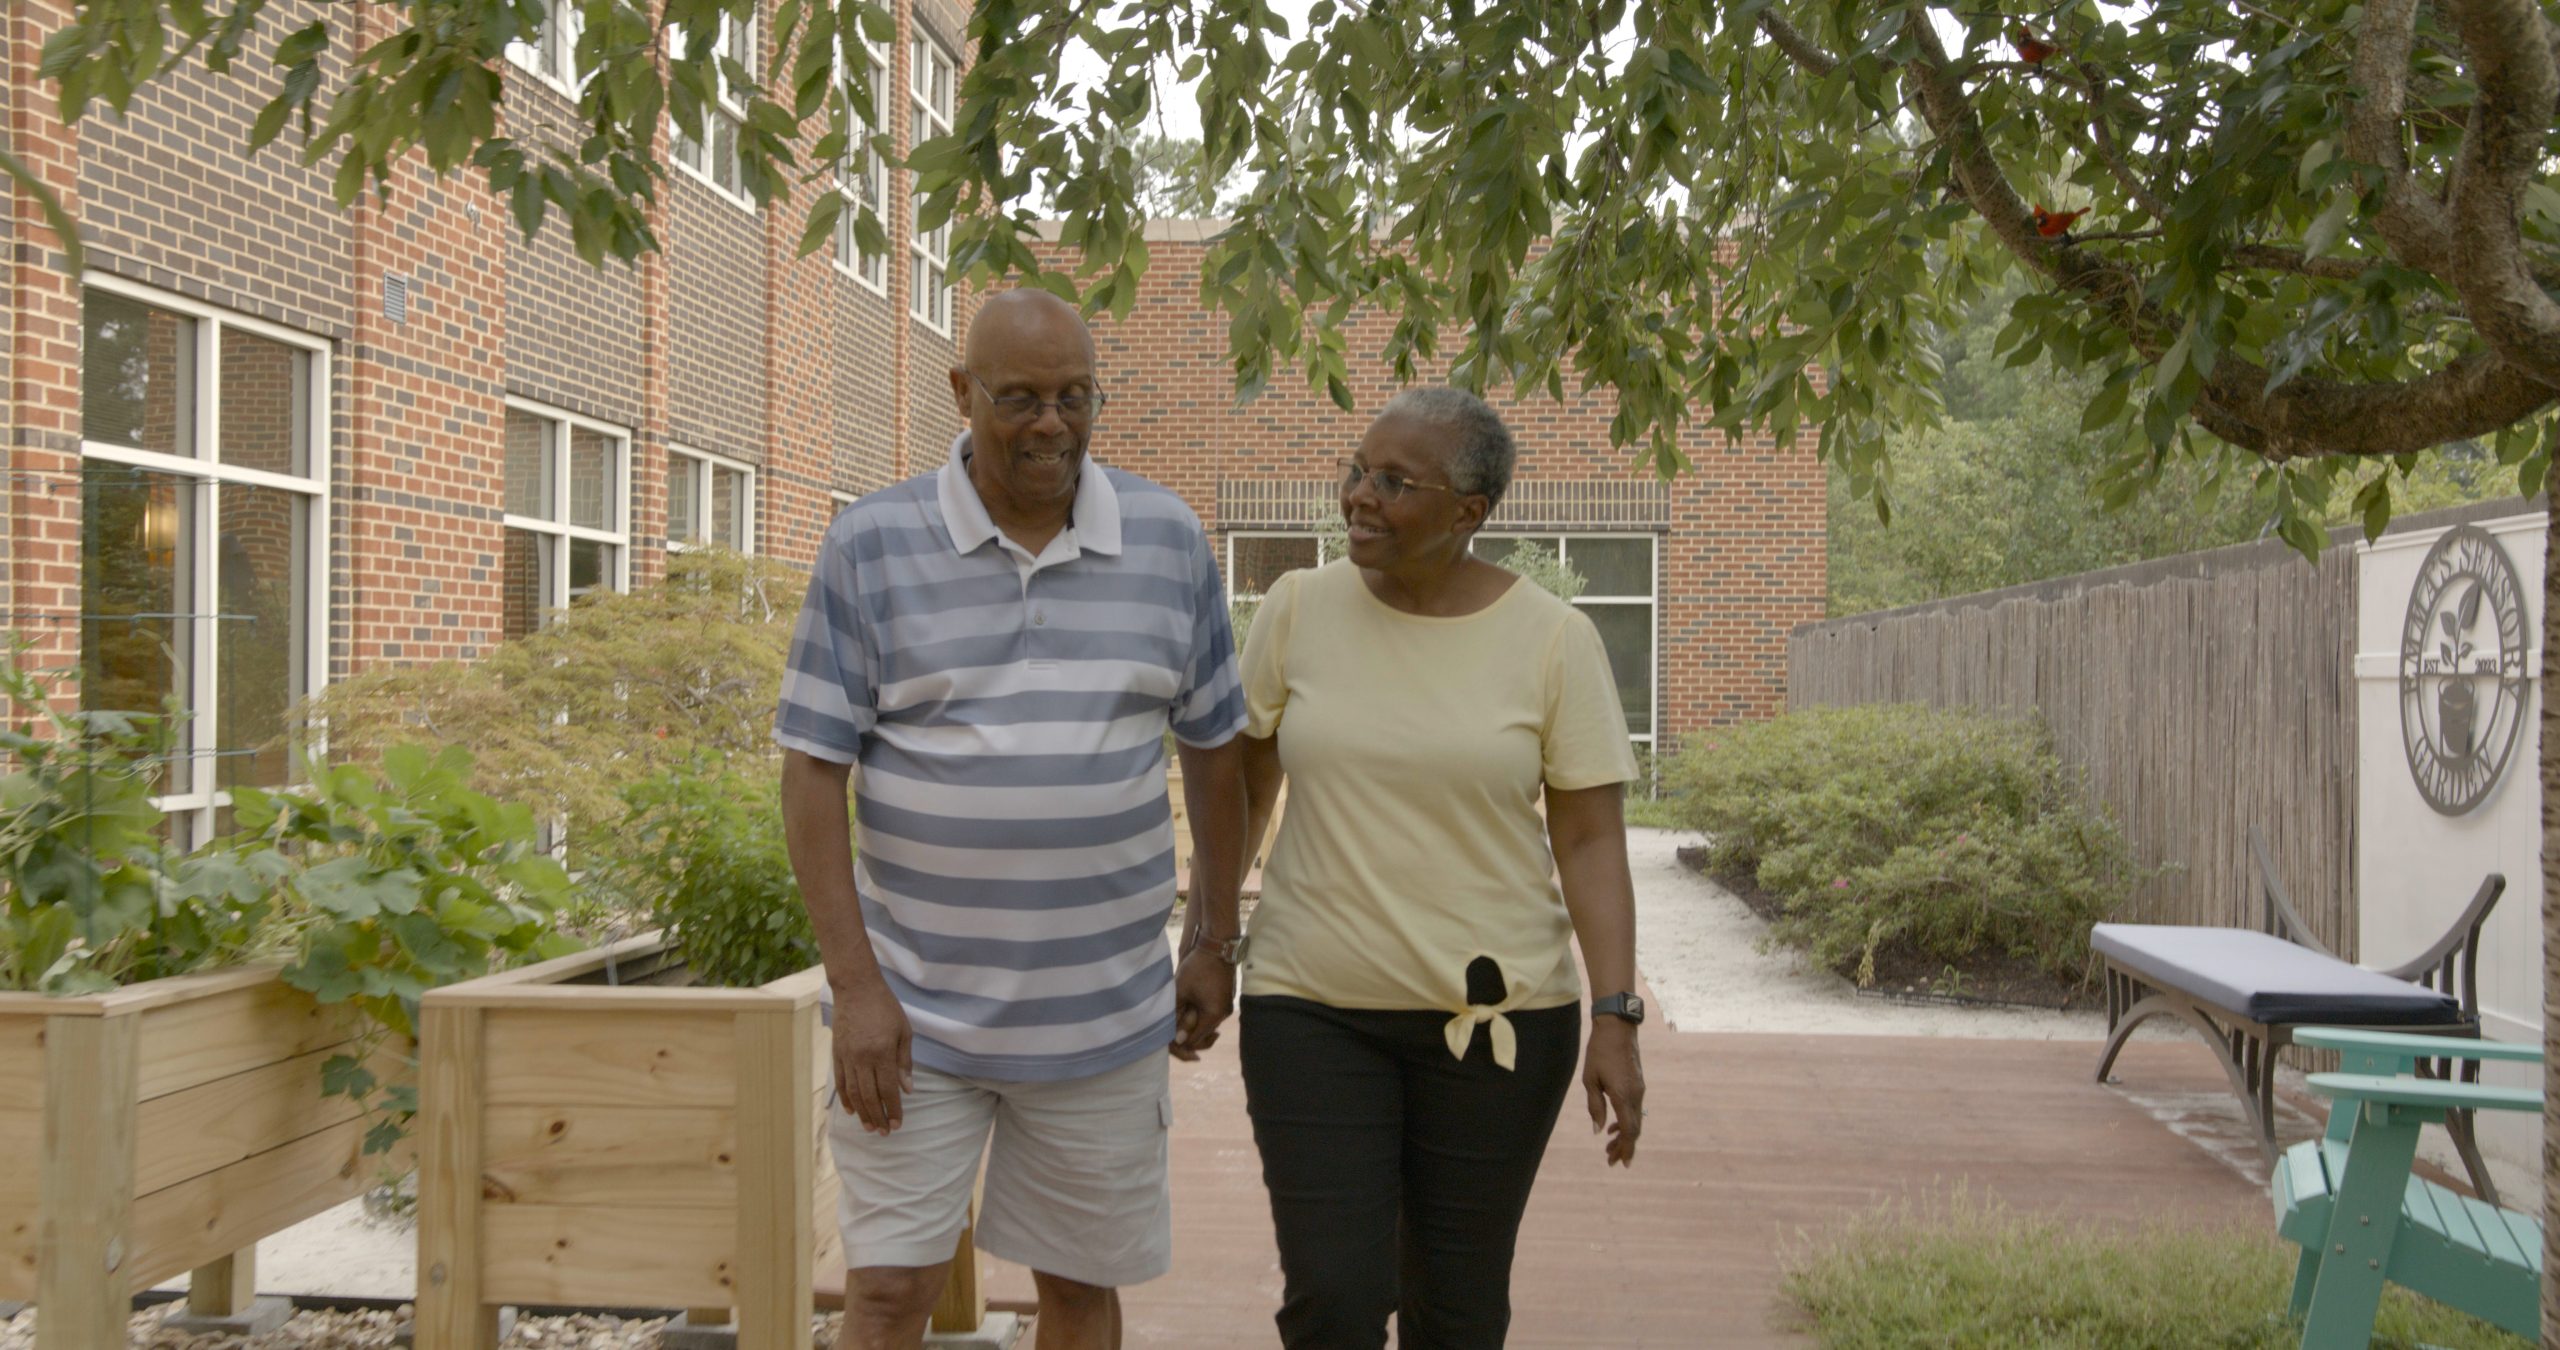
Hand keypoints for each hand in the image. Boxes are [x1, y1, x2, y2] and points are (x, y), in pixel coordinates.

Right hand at [832, 975, 912, 1134]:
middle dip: (877, 1117)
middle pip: (869, 1096)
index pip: (888, 1089)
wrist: (856, 988)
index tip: (897, 1124)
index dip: (893, 1109)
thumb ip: (904, 1062)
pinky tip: (852, 1111)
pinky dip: (846, 1098)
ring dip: (862, 1112)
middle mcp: (862, 1058)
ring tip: (869, 1126)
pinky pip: (841, 1081)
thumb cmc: (885, 1007)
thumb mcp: (903, 1031)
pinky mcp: (837, 1053)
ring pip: (854, 1092)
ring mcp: (847, 1057)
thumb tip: (907, 1090)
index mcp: (882, 1052)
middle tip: (883, 1132)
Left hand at [1169, 947, 1236, 1061]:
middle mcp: (1223, 1015)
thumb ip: (1177, 1016)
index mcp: (1214, 1015)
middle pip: (1203, 1037)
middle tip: (1172, 1031)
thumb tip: (1177, 1039)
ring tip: (1178, 1018)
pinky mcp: (1225, 1000)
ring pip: (1207, 1026)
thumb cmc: (1198, 967)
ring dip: (1193, 1025)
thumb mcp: (1181, 991)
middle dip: (1187, 1036)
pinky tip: (1188, 1009)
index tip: (1167, 1037)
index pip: (1195, 1041)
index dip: (1180, 1041)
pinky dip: (1199, 1016)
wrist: (1217, 946)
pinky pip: (1211, 1015)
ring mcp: (1226, 1007)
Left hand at [1584, 1017, 1643, 1166]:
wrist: (1618, 1028)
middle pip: (1634, 1129)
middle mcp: (1635, 1095)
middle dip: (1623, 1147)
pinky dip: (1625, 1121)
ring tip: (1608, 1146)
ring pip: (1635, 1120)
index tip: (1622, 1163)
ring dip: (1623, 1135)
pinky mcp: (1638, 1084)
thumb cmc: (1599, 1052)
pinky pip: (1634, 1109)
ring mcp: (1639, 1089)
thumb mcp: (1590, 1079)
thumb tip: (1597, 1131)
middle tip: (1611, 1160)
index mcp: (1623, 1095)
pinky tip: (1612, 1125)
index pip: (1628, 1130)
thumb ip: (1595, 1106)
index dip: (1626, 1148)